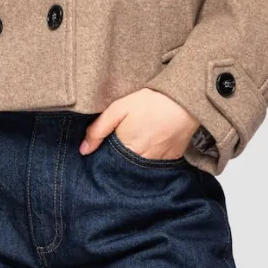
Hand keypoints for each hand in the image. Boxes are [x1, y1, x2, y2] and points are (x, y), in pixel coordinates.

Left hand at [79, 88, 197, 159]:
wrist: (183, 99)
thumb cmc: (150, 102)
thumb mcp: (119, 109)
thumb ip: (98, 130)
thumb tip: (83, 150)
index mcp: (126, 149)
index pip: (108, 163)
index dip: (104, 158)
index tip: (103, 150)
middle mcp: (142, 161)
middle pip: (124, 168)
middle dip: (119, 161)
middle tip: (122, 143)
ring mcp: (158, 162)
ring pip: (140, 168)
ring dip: (135, 160)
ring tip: (137, 143)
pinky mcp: (172, 159)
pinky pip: (157, 165)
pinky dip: (151, 158)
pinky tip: (151, 145)